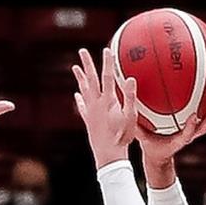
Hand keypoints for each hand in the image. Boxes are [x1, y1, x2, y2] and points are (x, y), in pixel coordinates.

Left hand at [71, 46, 139, 166]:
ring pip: (83, 90)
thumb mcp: (131, 117)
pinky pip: (82, 106)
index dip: (107, 63)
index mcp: (107, 101)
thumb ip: (130, 97)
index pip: (107, 77)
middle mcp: (96, 104)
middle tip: (81, 51)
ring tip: (75, 67)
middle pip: (91, 80)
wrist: (108, 155)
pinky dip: (79, 98)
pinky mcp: (88, 120)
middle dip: (87, 64)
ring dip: (80, 78)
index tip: (106, 50)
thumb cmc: (122, 137)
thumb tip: (129, 79)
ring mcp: (90, 112)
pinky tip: (77, 94)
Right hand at [136, 97, 205, 174]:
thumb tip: (129, 109)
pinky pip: (202, 117)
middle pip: (203, 128)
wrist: (158, 156)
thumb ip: (136, 126)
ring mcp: (192, 133)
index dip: (190, 126)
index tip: (193, 116)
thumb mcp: (141, 136)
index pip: (186, 134)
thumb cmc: (149, 145)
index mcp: (177, 141)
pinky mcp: (193, 129)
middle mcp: (187, 137)